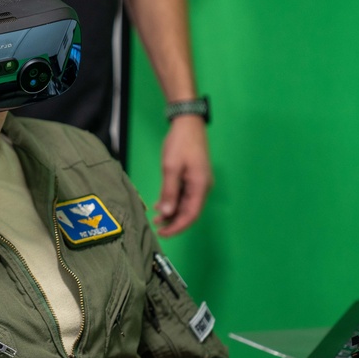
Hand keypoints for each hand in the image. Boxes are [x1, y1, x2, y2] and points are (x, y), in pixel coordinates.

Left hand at [153, 115, 211, 236]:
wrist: (187, 123)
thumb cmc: (180, 144)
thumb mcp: (171, 167)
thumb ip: (169, 191)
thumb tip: (166, 212)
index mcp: (201, 186)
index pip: (191, 215)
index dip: (177, 227)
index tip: (163, 234)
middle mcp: (202, 187)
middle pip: (190, 211)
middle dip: (173, 221)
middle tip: (156, 227)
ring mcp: (198, 182)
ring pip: (186, 204)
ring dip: (172, 212)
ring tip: (156, 218)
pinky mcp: (192, 177)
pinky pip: (183, 195)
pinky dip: (173, 201)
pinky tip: (159, 204)